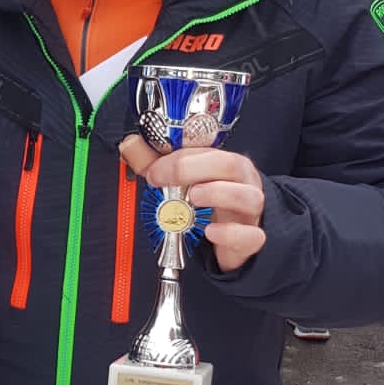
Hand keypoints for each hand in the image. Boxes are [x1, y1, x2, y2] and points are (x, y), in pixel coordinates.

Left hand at [120, 136, 265, 273]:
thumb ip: (158, 165)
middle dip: (193, 168)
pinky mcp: (252, 238)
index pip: (208, 150)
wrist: (240, 234)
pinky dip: (231, 233)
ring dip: (218, 194)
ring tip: (193, 197)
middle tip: (166, 179)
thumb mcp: (186, 181)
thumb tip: (130, 146)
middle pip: (231, 165)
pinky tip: (211, 231)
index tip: (154, 171)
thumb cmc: (212, 203)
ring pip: (248, 197)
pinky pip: (251, 234)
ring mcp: (250, 211)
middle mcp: (242, 183)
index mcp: (227, 164)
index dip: (178, 158)